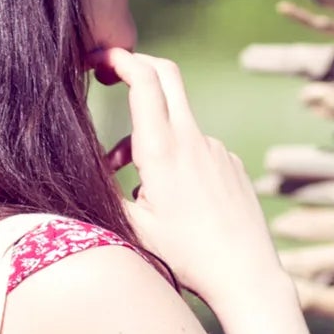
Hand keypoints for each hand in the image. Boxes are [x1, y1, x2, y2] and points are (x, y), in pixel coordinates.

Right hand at [87, 43, 285, 315]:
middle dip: (138, 67)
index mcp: (163, 150)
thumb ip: (107, 192)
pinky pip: (197, 149)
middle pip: (166, 76)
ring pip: (177, 124)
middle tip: (113, 75)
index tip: (100, 59)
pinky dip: (177, 160)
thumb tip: (87, 171)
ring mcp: (217, 149)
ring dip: (150, 138)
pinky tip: (176, 201)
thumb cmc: (187, 256)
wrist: (246, 274)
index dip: (120, 59)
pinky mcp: (232, 164)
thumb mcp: (134, 228)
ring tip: (136, 187)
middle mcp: (193, 140)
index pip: (144, 80)